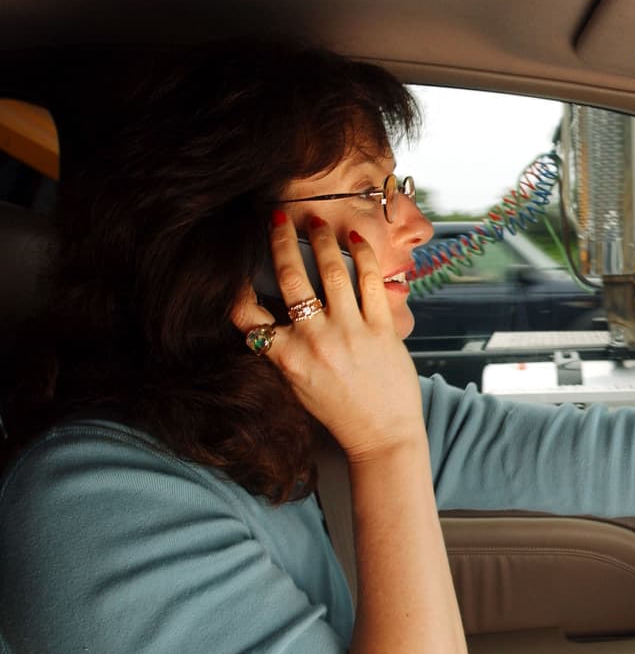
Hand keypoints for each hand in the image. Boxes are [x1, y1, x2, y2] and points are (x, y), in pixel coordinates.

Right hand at [231, 211, 425, 461]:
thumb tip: (271, 313)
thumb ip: (283, 351)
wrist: (382, 435)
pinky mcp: (382, 329)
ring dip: (323, 239)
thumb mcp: (297, 384)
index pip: (248, 315)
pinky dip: (364, 256)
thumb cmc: (339, 411)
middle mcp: (315, 342)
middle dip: (280, 241)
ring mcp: (350, 333)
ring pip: (332, 272)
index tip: (234, 262)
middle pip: (290, 279)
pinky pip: (371, 283)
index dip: (236, 286)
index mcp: (287, 359)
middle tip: (277, 218)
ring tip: (318, 221)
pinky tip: (357, 240)